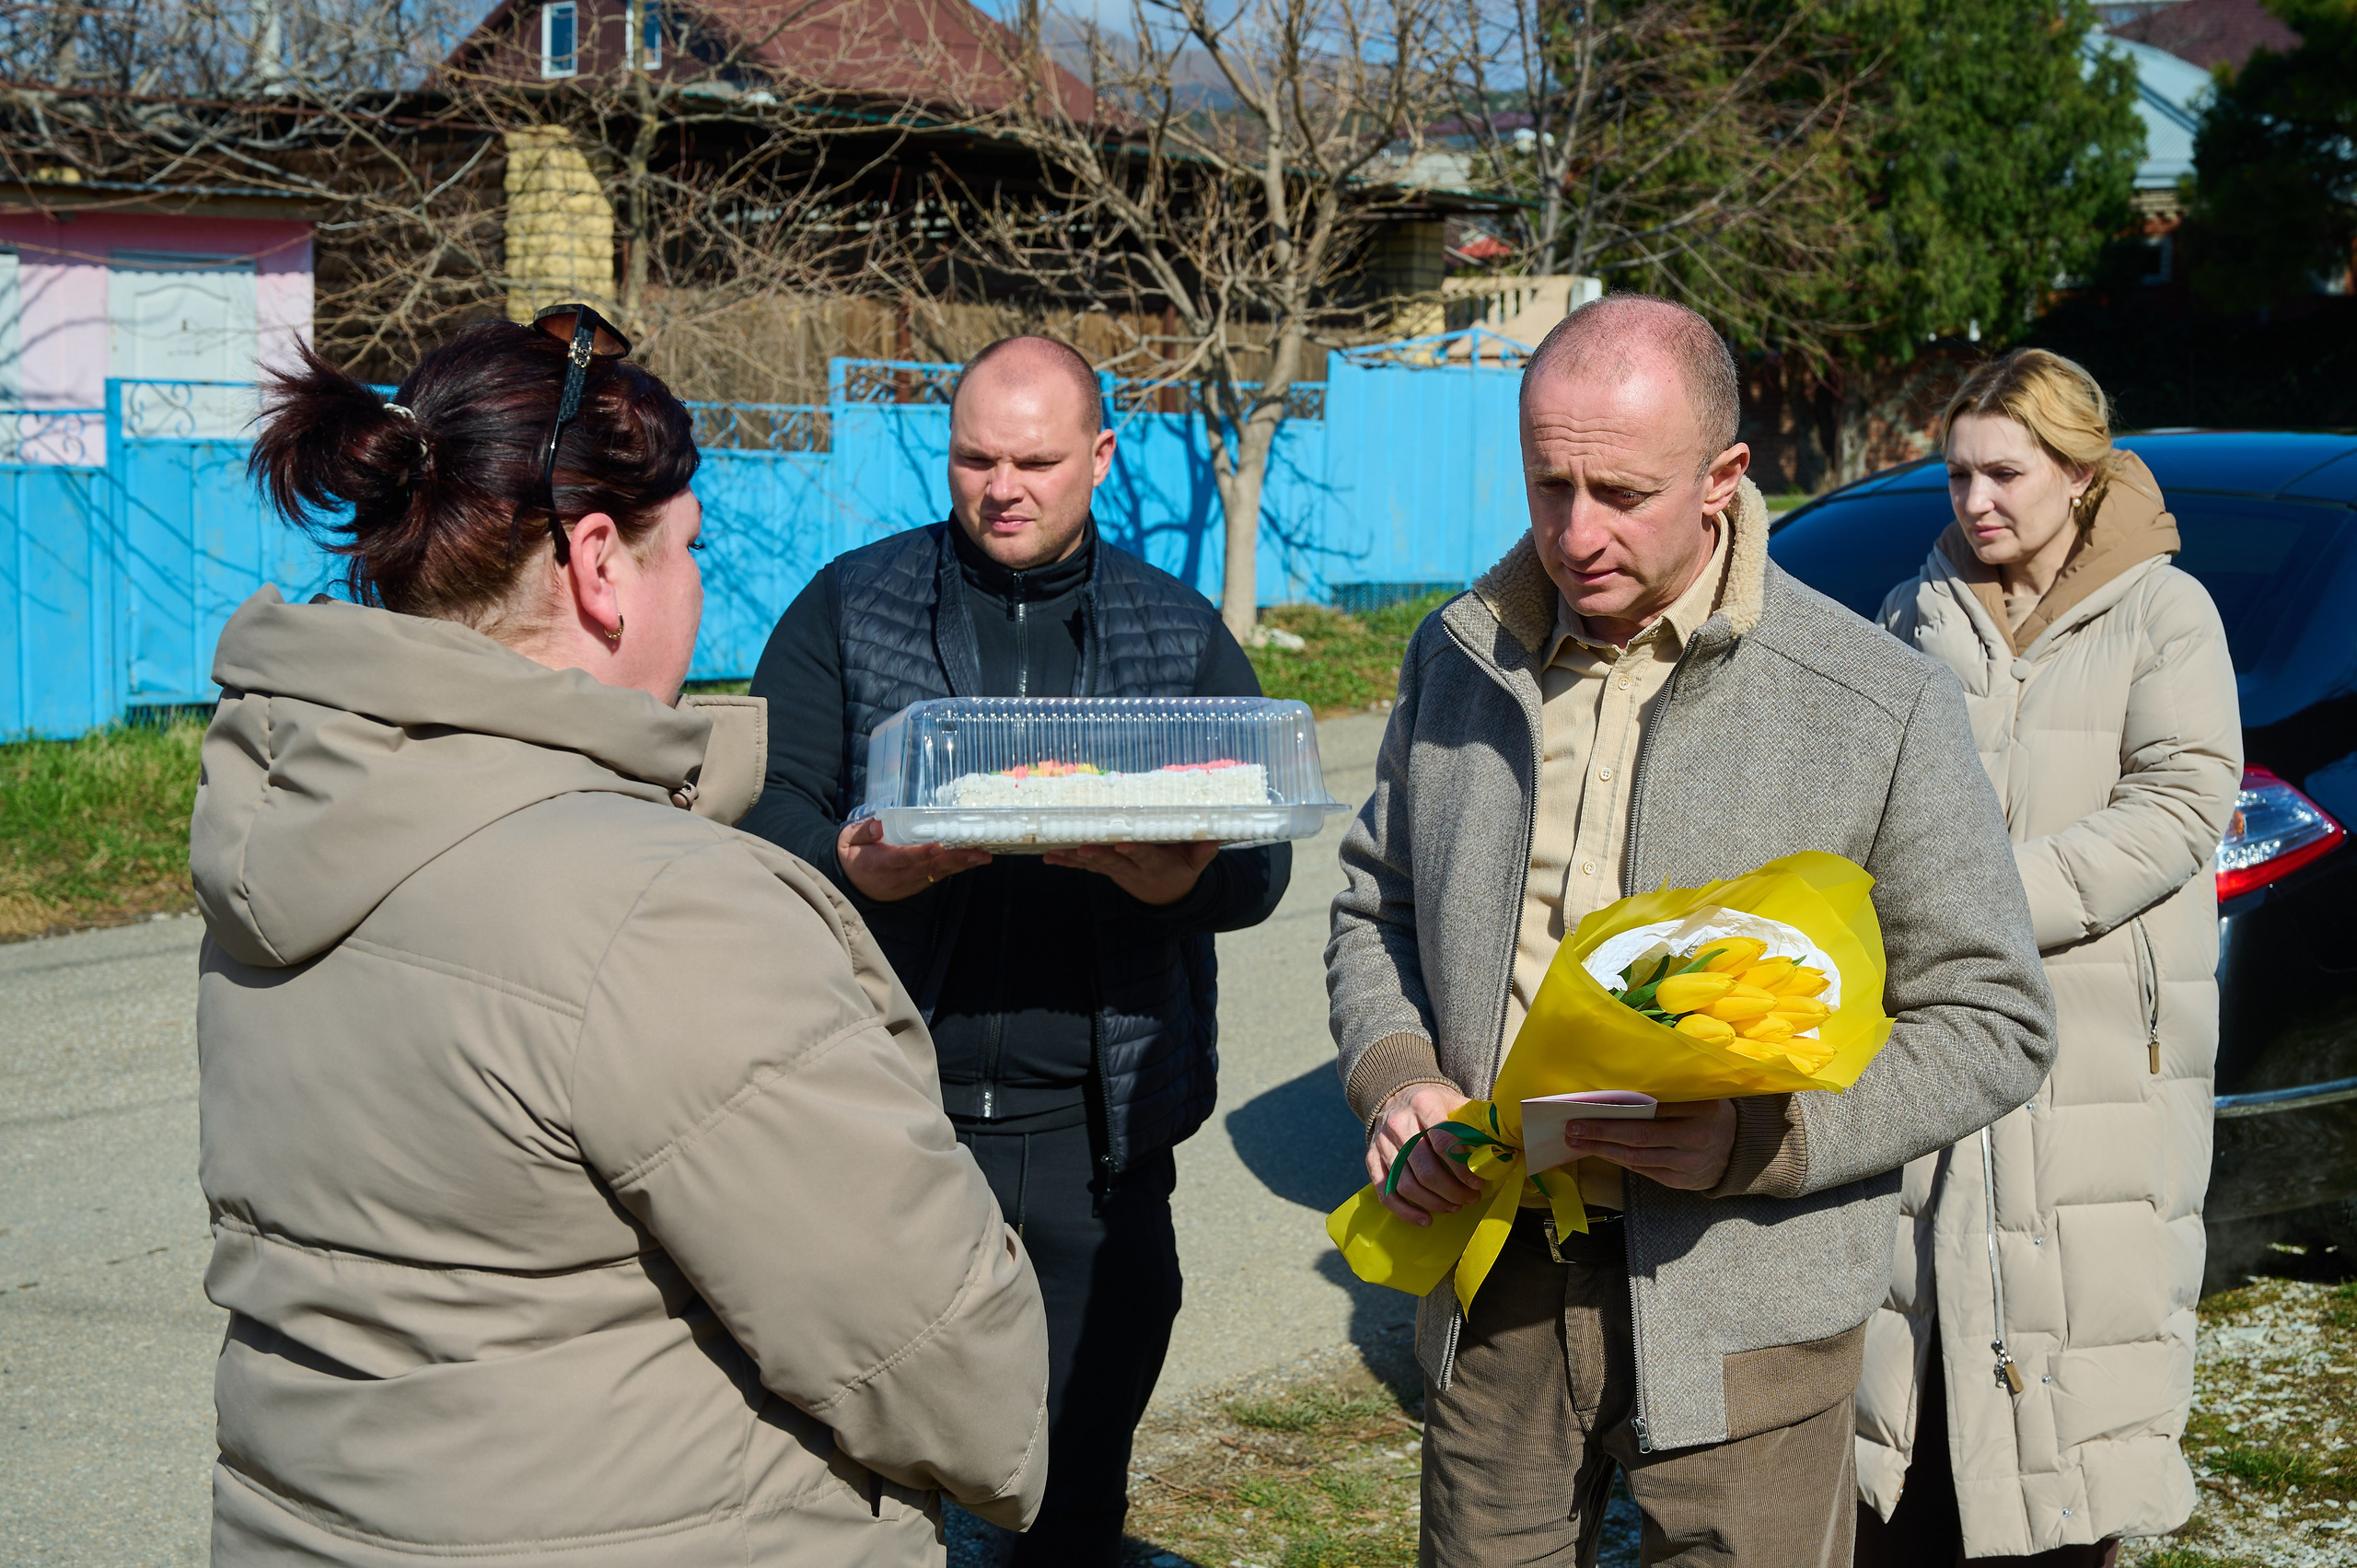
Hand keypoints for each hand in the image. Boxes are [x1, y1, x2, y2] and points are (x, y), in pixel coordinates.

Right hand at [836, 816, 989, 902]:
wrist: (850, 885)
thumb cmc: (852, 855)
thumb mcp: (848, 840)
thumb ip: (863, 832)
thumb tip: (878, 824)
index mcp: (879, 863)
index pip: (902, 858)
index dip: (921, 853)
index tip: (938, 846)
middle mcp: (897, 877)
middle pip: (929, 868)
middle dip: (955, 859)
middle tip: (977, 852)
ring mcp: (909, 884)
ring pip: (937, 874)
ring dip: (961, 865)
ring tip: (982, 856)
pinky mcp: (916, 886)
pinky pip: (937, 877)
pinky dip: (954, 869)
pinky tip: (970, 861)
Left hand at [1041, 841, 1217, 905]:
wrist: (1166, 896)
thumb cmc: (1182, 870)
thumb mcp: (1196, 864)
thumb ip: (1203, 852)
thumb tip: (1213, 838)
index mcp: (1156, 865)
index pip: (1145, 857)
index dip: (1134, 852)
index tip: (1122, 845)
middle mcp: (1133, 870)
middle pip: (1114, 862)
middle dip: (1098, 856)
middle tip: (1082, 849)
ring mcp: (1118, 873)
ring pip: (1095, 865)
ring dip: (1074, 859)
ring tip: (1055, 852)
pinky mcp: (1107, 872)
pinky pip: (1085, 869)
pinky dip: (1067, 863)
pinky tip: (1048, 858)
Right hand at [1365, 1082, 1482, 1225]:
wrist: (1396, 1094)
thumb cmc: (1433, 1103)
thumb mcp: (1455, 1102)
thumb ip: (1477, 1120)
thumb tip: (1507, 1143)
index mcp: (1424, 1105)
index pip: (1444, 1142)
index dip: (1462, 1168)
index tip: (1478, 1183)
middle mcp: (1399, 1123)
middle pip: (1425, 1168)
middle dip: (1451, 1191)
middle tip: (1470, 1199)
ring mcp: (1382, 1142)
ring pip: (1406, 1183)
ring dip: (1433, 1203)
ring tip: (1454, 1207)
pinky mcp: (1372, 1158)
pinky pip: (1385, 1191)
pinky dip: (1404, 1210)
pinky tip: (1425, 1219)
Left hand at [1562, 1099, 1737, 1190]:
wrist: (1741, 1150)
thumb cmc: (1711, 1113)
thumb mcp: (1702, 1095)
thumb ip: (1672, 1091)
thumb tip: (1624, 1087)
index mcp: (1701, 1110)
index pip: (1653, 1109)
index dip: (1620, 1109)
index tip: (1591, 1104)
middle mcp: (1695, 1139)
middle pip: (1639, 1136)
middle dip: (1601, 1132)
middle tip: (1572, 1127)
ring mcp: (1687, 1164)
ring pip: (1637, 1157)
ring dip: (1603, 1149)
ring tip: (1577, 1140)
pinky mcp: (1680, 1182)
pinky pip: (1643, 1170)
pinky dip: (1619, 1160)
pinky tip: (1600, 1151)